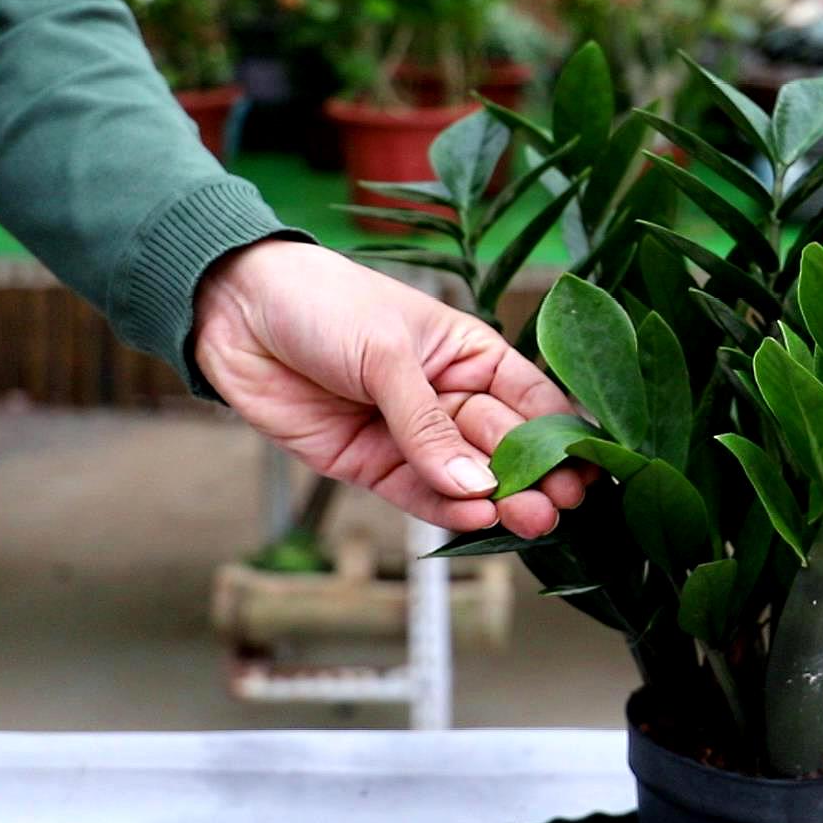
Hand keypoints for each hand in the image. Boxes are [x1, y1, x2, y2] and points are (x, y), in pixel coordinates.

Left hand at [193, 239, 586, 537]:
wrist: (236, 311)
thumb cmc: (324, 303)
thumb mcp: (386, 352)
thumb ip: (427, 422)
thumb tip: (475, 483)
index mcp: (471, 355)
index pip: (532, 401)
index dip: (561, 435)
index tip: (587, 469)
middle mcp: (449, 399)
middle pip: (505, 446)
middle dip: (534, 476)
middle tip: (558, 505)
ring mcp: (410, 436)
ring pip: (467, 478)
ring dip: (498, 501)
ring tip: (527, 519)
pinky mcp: (371, 464)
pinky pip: (418, 494)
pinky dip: (446, 509)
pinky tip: (476, 516)